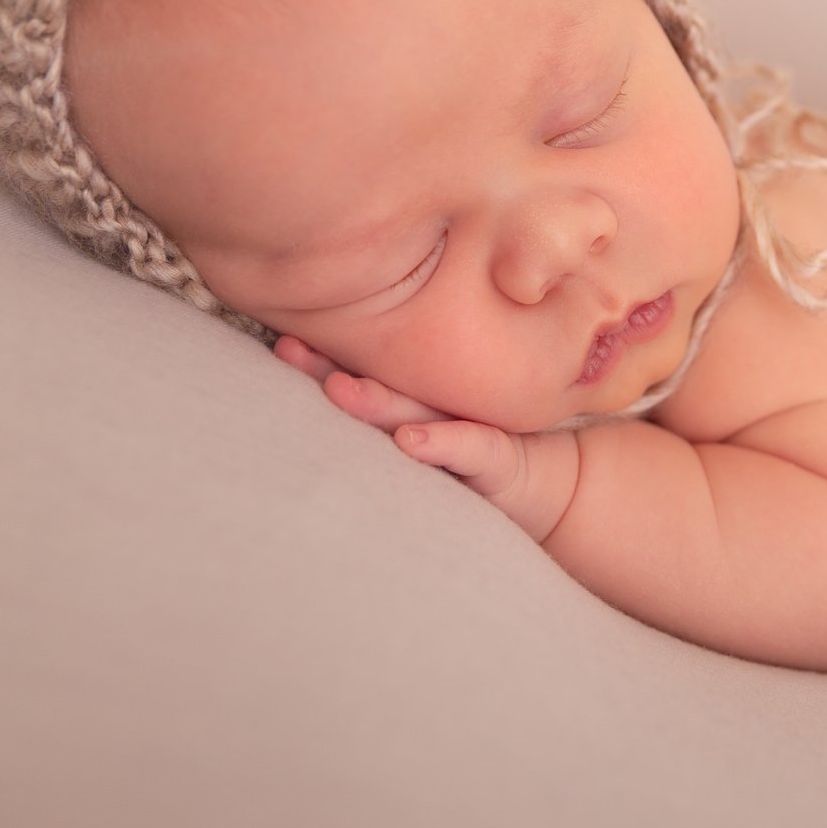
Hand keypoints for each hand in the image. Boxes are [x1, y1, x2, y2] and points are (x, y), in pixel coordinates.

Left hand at [272, 333, 577, 542]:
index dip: (320, 359)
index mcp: (412, 402)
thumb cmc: (475, 457)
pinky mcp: (495, 457)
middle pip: (375, 386)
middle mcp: (434, 408)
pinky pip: (470, 448)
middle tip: (288, 350)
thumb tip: (313, 392)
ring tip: (338, 389)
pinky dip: (440, 444)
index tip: (279, 341)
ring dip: (376, 402)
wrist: (547, 486)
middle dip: (329, 369)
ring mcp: (466, 428)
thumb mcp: (429, 433)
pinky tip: (409, 442)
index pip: (360, 375)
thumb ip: (383, 415)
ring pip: (414, 411)